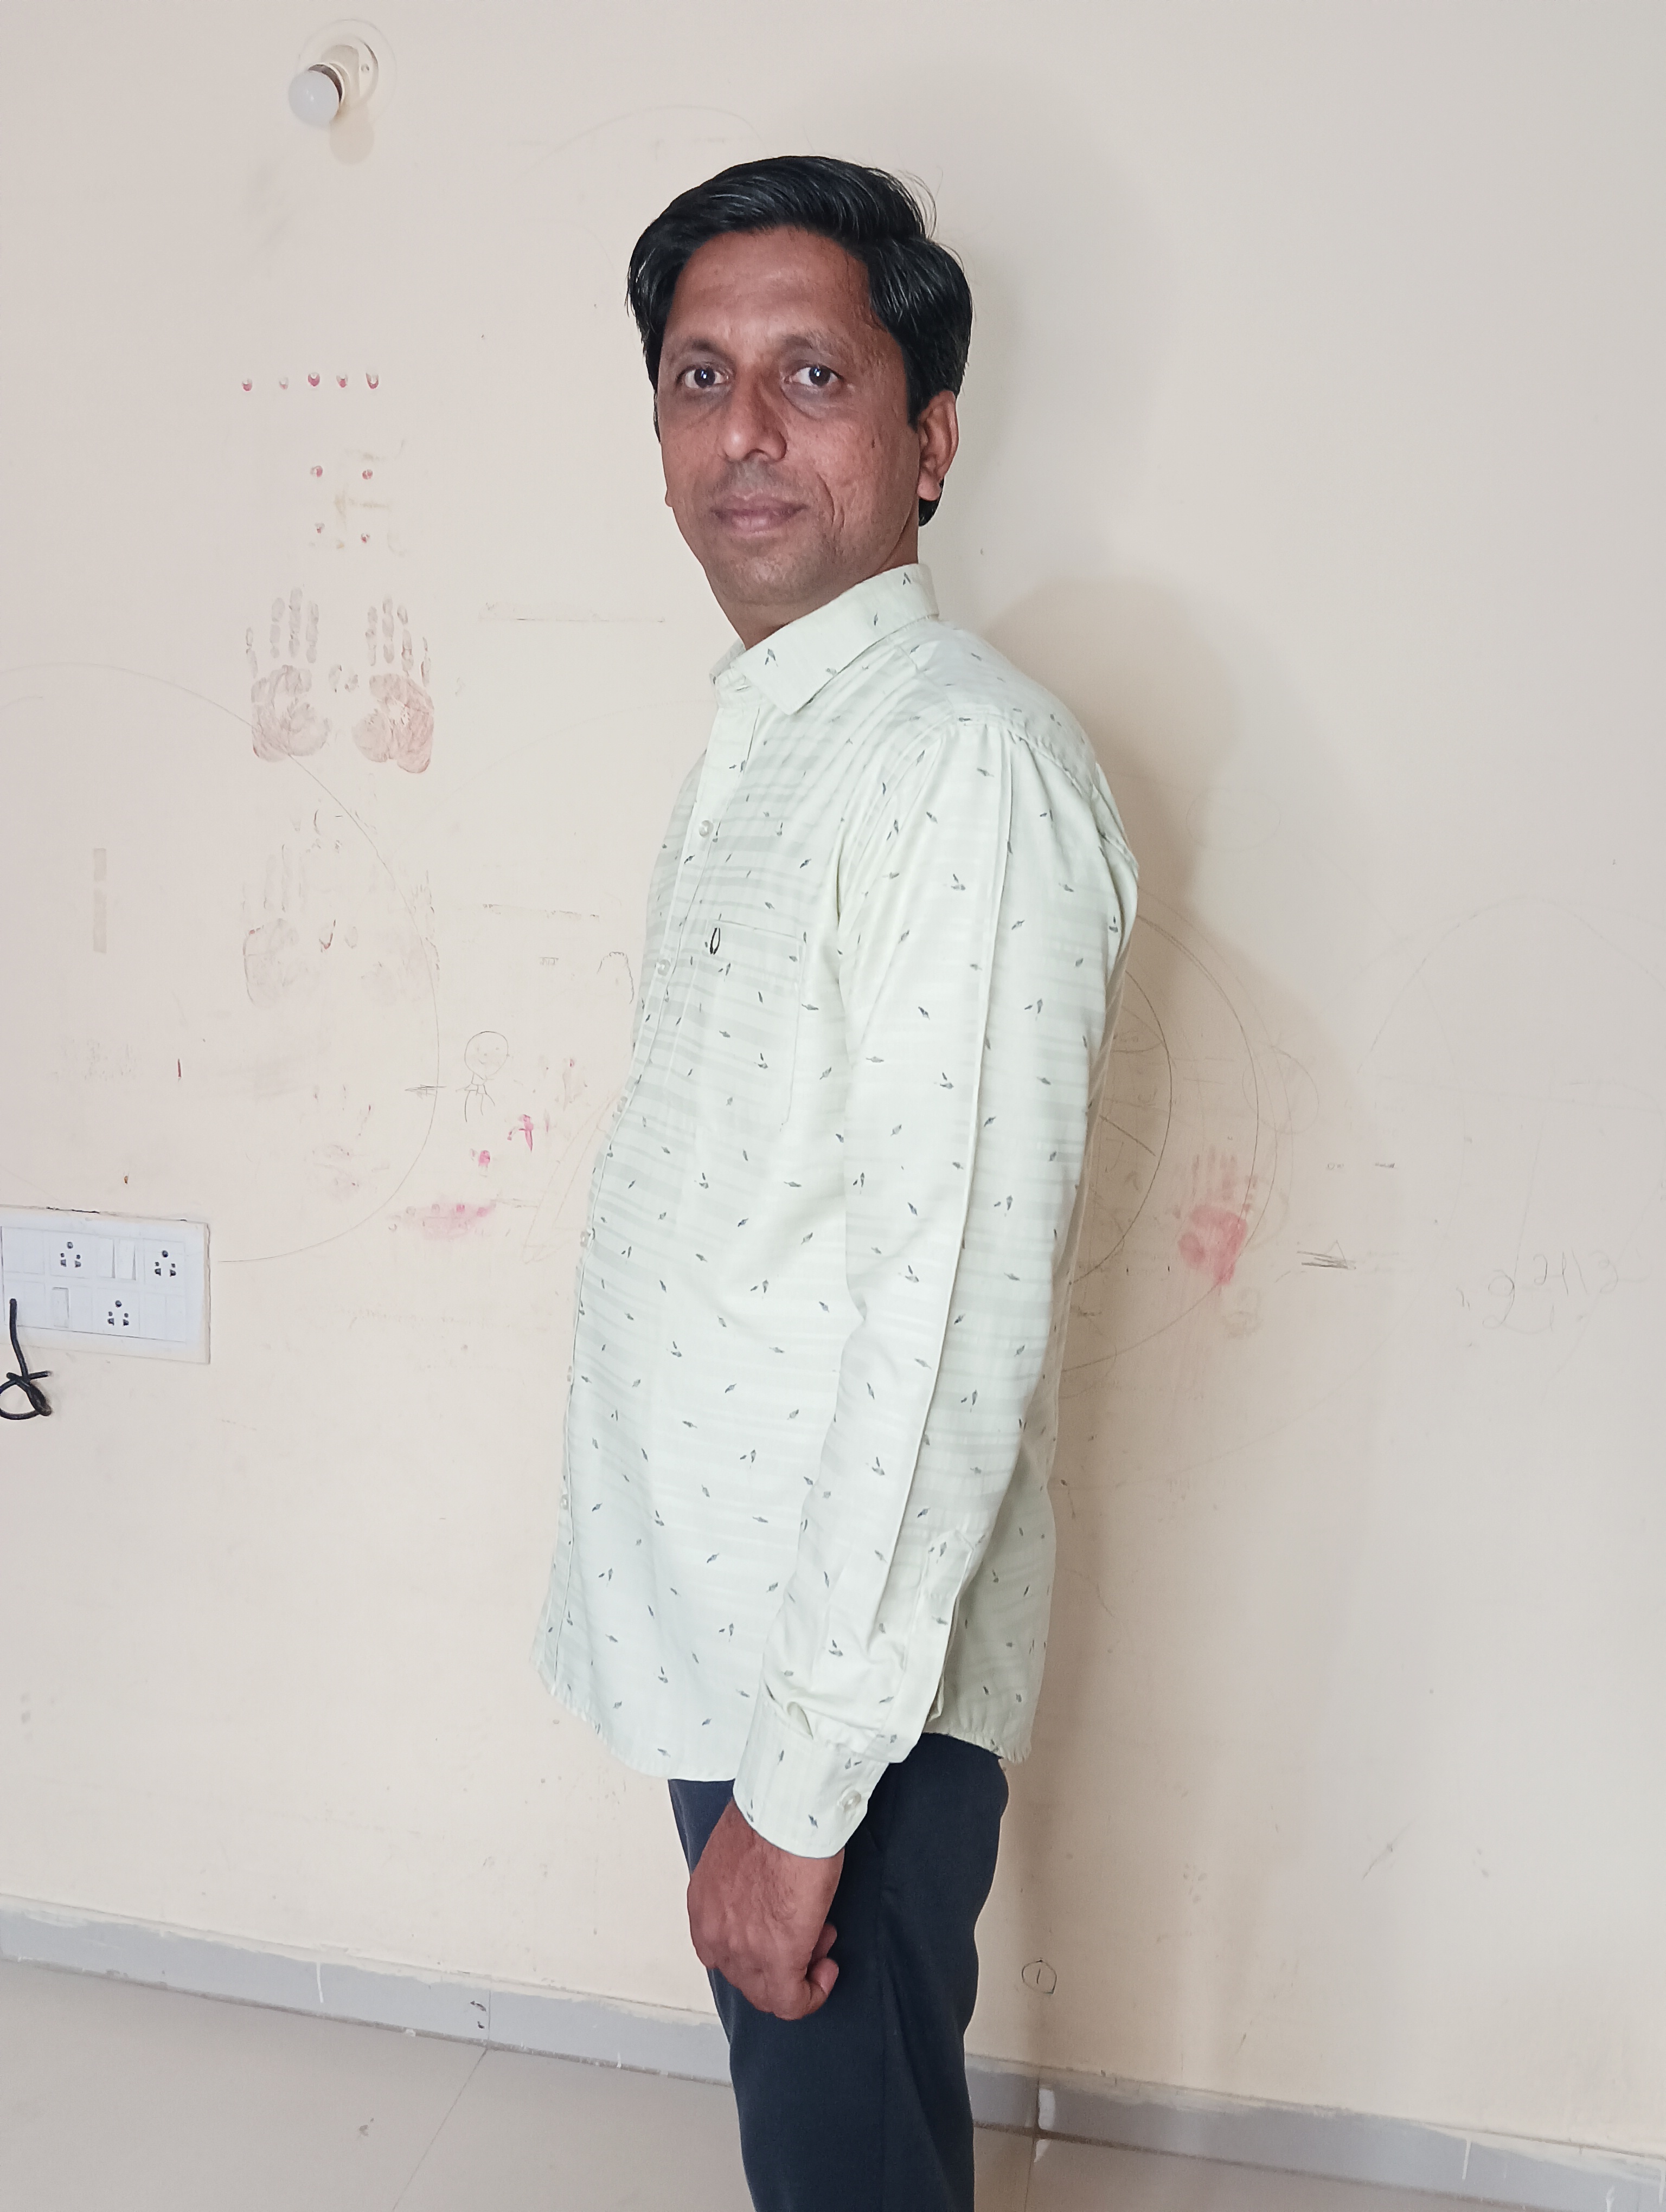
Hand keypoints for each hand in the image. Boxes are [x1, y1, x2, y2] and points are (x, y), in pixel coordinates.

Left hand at [687, 1798, 843, 2019]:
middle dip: (780, 1957)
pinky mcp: (777, 1958)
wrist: (788, 1811)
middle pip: (743, 1974)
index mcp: (703, 1902)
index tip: (782, 1929)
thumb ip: (742, 1885)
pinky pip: (790, 2002)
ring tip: (821, 1937)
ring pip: (766, 1991)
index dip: (756, 1946)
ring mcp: (742, 1949)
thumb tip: (764, 1894)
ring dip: (797, 1971)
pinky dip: (811, 1995)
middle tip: (809, 1931)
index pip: (721, 1950)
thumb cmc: (770, 1816)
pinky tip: (826, 1972)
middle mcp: (714, 1931)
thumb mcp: (739, 1853)